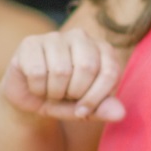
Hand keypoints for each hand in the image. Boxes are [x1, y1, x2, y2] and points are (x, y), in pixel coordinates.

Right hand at [2, 28, 126, 121]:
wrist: (30, 100)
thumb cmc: (64, 101)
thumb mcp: (86, 110)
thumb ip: (103, 110)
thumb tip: (120, 114)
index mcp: (102, 50)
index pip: (110, 72)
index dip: (96, 97)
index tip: (84, 110)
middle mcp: (81, 37)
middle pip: (87, 67)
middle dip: (75, 93)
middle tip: (65, 96)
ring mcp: (55, 37)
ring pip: (61, 70)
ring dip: (54, 92)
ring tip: (50, 91)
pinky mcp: (30, 43)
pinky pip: (37, 72)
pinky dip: (37, 88)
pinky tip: (36, 85)